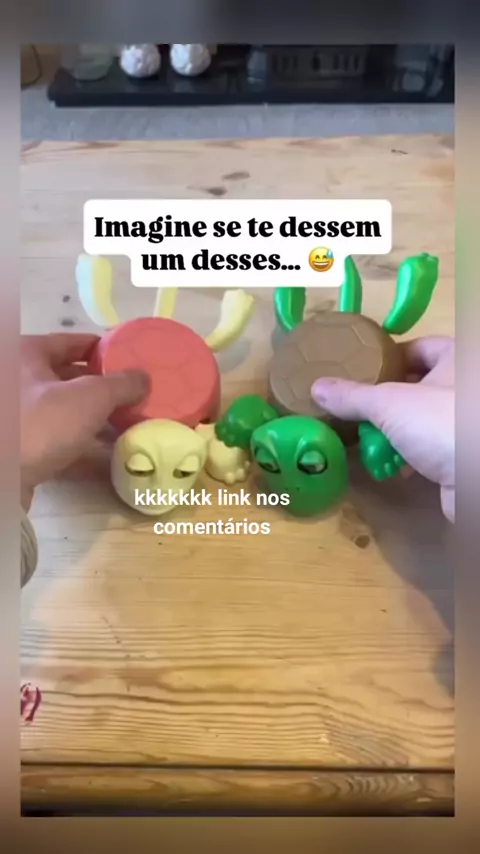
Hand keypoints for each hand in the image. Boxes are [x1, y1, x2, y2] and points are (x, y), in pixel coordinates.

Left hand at [21, 334, 149, 511]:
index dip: (102, 348)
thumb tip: (144, 377)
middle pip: (67, 378)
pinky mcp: (19, 450)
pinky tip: (109, 460)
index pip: (70, 341)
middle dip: (101, 388)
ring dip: (94, 420)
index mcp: (27, 354)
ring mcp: (16, 418)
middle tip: (134, 394)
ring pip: (63, 413)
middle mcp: (17, 380)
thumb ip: (121, 384)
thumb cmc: (41, 422)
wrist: (2, 477)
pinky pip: (58, 443)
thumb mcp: (90, 397)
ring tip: (128, 426)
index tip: (129, 359)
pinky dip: (83, 449)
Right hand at [311, 336, 453, 521]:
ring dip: (397, 430)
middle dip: (388, 399)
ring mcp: (466, 421)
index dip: (390, 356)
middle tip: (358, 407)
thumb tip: (317, 387)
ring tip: (369, 439)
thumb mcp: (388, 404)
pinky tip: (394, 466)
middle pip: (420, 384)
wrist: (478, 478)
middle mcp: (466, 384)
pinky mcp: (464, 453)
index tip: (361, 371)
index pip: (420, 346)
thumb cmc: (440, 422)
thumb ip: (353, 396)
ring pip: (425, 418)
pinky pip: (434, 446)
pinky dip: (413, 454)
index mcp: (456, 357)